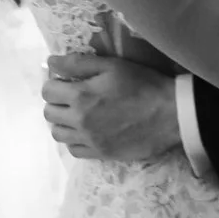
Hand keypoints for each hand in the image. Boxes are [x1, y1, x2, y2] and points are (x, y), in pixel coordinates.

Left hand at [43, 52, 180, 160]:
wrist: (171, 114)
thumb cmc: (143, 84)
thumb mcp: (112, 65)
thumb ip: (77, 63)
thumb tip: (50, 63)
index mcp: (80, 96)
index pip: (47, 91)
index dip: (54, 83)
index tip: (66, 81)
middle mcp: (80, 121)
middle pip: (49, 113)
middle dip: (56, 102)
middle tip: (72, 96)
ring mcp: (89, 140)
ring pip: (58, 134)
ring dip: (62, 122)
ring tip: (78, 114)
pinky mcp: (101, 154)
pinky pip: (74, 150)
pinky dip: (74, 140)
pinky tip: (87, 131)